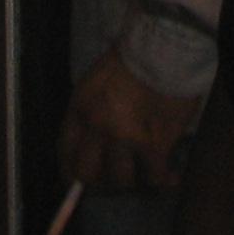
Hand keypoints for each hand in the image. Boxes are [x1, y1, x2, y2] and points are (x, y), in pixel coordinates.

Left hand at [58, 50, 199, 191]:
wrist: (165, 49)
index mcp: (80, 109)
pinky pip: (152, 176)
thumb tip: (97, 145)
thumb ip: (92, 113)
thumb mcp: (96, 83)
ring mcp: (125, 138)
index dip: (71, 174)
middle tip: (115, 183)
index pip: (65, 153)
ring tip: (145, 172)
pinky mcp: (153, 145)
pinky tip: (168, 174)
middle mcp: (97, 128)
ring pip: (121, 181)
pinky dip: (160, 178)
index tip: (80, 183)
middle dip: (101, 185)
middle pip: (88, 175)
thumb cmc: (133, 60)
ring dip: (134, 181)